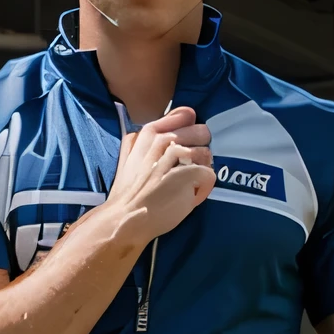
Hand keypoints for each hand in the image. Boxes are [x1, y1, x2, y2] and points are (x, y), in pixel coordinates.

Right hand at [106, 107, 214, 238]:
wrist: (124, 218)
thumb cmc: (128, 193)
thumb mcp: (128, 158)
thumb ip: (138, 141)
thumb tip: (147, 130)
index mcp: (148, 134)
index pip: (184, 114)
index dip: (192, 130)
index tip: (188, 146)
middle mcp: (162, 141)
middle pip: (200, 131)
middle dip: (200, 150)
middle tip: (190, 169)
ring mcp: (175, 157)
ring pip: (206, 152)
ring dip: (202, 170)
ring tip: (189, 185)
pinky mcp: (186, 175)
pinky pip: (209, 174)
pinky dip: (204, 188)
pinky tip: (191, 197)